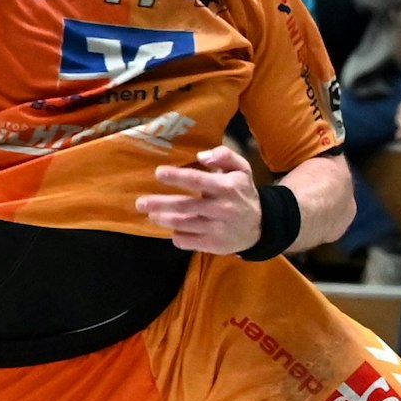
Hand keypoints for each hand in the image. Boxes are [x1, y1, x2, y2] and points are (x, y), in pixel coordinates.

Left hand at [135, 146, 263, 254]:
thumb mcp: (242, 169)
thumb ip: (225, 156)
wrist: (261, 227)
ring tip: (151, 214)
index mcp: (226, 187)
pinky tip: (174, 229)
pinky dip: (177, 236)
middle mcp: (220, 209)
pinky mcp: (212, 245)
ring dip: (164, 219)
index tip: (158, 173)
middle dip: (160, 203)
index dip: (177, 177)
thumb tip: (202, 155)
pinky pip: (187, 241)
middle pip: (185, 206)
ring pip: (183, 225)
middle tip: (140, 202)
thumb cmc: (243, 193)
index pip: (198, 181)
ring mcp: (215, 229)